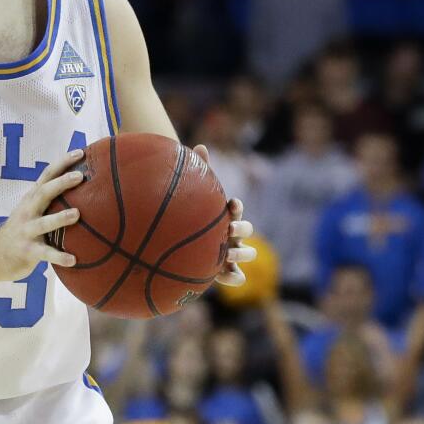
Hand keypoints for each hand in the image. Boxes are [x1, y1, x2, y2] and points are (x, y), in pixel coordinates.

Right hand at [0, 149, 83, 280]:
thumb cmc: (21, 230)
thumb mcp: (30, 210)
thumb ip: (49, 200)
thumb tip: (81, 187)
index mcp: (31, 199)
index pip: (47, 175)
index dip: (62, 163)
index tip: (80, 152)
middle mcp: (28, 211)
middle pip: (44, 193)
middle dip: (61, 183)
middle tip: (80, 176)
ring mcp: (26, 231)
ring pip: (43, 223)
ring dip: (59, 218)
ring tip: (76, 214)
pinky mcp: (27, 251)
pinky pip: (45, 254)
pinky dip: (59, 256)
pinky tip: (73, 260)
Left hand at [191, 144, 255, 286]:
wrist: (176, 241)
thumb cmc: (184, 215)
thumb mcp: (189, 196)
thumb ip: (196, 173)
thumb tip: (200, 146)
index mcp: (222, 215)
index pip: (235, 209)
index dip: (236, 207)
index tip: (230, 204)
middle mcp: (229, 233)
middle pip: (246, 230)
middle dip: (241, 229)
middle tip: (228, 230)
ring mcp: (229, 253)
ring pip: (247, 253)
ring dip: (242, 253)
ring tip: (229, 255)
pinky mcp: (223, 271)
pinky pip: (237, 277)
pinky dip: (234, 277)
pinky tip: (226, 277)